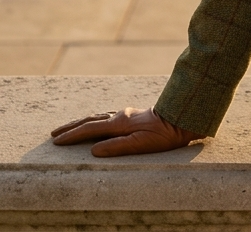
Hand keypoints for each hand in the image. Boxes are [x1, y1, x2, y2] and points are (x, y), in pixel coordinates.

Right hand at [50, 107, 196, 156]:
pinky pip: (107, 116)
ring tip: (70, 127)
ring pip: (98, 116)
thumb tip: (93, 150)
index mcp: (119, 124)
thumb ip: (116, 147)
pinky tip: (97, 121)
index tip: (56, 141)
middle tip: (54, 134)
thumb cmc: (163, 136)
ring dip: (82, 122)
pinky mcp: (133, 116)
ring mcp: (126, 114)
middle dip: (72, 127)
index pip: (89, 129)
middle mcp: (120, 116)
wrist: (181, 119)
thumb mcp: (140, 144)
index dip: (72, 136)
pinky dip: (95, 119)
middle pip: (90, 120)